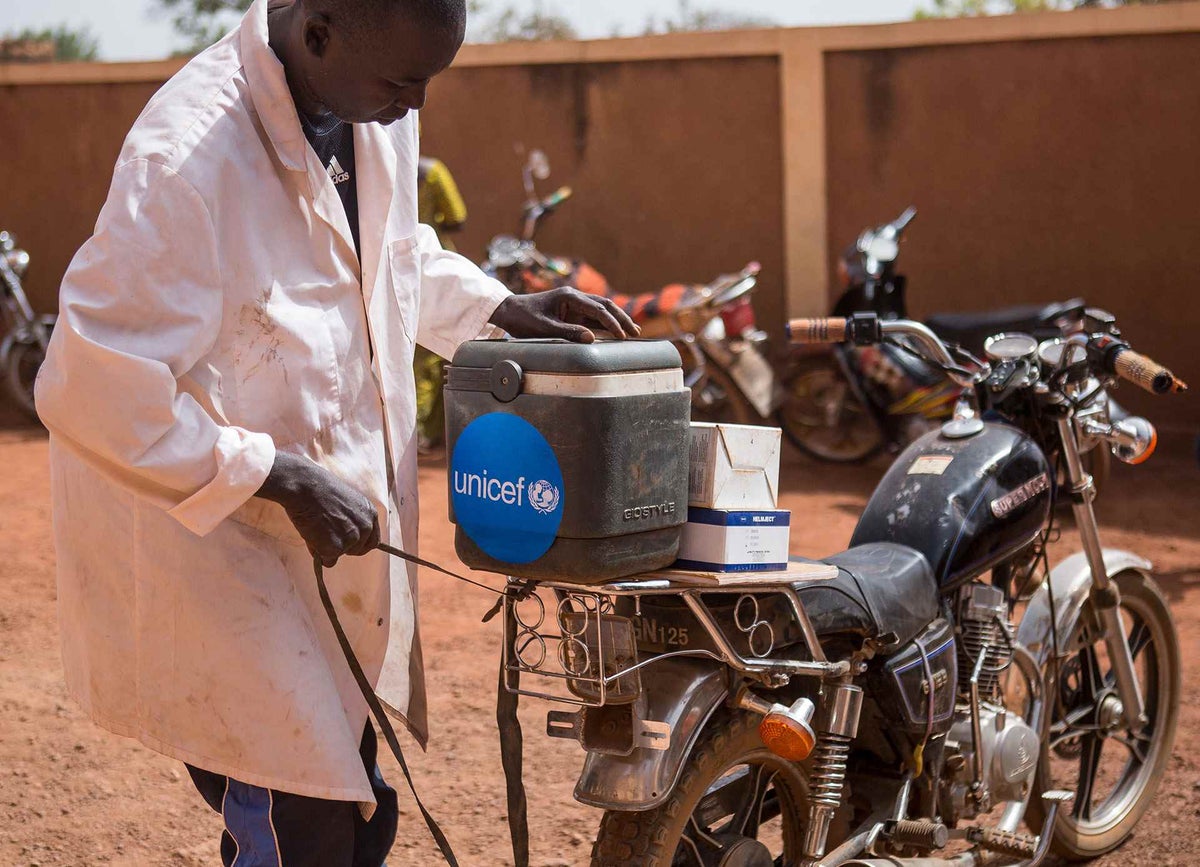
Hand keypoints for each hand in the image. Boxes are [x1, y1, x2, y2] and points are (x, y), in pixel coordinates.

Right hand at [257, 452, 379, 566]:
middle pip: (359, 550)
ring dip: (328, 548)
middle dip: (343, 547)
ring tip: (315, 529)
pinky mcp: (336, 547)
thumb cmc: (319, 490)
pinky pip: (327, 560)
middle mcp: (366, 527)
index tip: (347, 543)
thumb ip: (350, 521)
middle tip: (326, 535)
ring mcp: (352, 538)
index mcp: (370, 513)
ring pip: (341, 554)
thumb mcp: (345, 502)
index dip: (358, 543)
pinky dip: (318, 553)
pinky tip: (311, 535)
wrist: (305, 486)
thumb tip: (342, 542)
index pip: (372, 540)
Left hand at [489, 287, 640, 342]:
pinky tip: (616, 332)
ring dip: (617, 320)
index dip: (612, 323)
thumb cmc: (523, 319)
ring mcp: (573, 303)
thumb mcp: (544, 328)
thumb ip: (567, 333)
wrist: (509, 312)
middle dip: (622, 319)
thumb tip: (591, 339)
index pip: (598, 309)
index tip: (623, 336)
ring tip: (632, 332)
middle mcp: (574, 297)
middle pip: (605, 305)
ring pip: (601, 310)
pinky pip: (592, 317)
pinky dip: (606, 324)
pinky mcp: (571, 311)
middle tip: (636, 333)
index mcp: (569, 296)